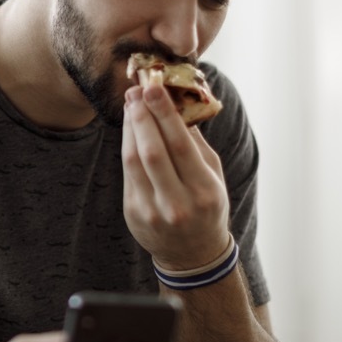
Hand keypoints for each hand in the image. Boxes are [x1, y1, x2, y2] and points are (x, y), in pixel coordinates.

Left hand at [122, 83, 229, 269]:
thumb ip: (197, 144)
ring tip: (132, 105)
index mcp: (204, 191)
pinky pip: (128, 173)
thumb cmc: (207, 207)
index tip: (154, 87)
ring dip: (130, 128)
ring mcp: (153, 211)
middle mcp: (178, 203)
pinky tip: (130, 129)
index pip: (180, 145)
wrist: (193, 254)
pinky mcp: (134, 214)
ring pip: (134, 161)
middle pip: (152, 151)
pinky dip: (127, 147)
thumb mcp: (214, 176)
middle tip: (136, 90)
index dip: (164, 113)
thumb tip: (179, 104)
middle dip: (142, 116)